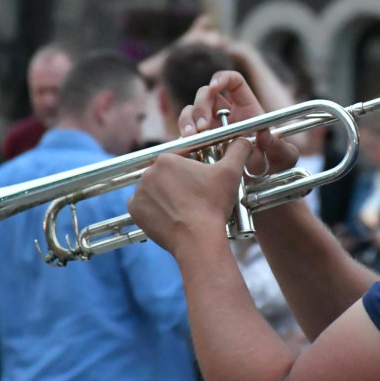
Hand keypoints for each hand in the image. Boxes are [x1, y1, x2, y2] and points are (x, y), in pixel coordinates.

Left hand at [128, 138, 253, 256]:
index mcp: (167, 159)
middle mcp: (148, 173)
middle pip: (165, 175)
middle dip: (177, 184)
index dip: (191, 171)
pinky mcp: (135, 211)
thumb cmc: (213, 205)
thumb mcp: (231, 172)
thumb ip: (238, 150)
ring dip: (165, 196)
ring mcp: (139, 193)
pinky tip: (170, 216)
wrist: (198, 240)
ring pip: (154, 190)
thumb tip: (244, 140)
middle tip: (193, 197)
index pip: (179, 160)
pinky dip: (154, 210)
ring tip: (183, 208)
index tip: (200, 183)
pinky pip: (143, 206)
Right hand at [181, 71, 298, 174]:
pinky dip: (183, 134)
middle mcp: (226, 113)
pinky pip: (185, 131)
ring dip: (189, 119)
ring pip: (191, 110)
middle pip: (206, 94)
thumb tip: (264, 135)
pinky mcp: (199, 141)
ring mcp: (210, 126)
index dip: (223, 78)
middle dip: (202, 105)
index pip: (233, 82)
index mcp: (247, 108)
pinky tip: (187, 145)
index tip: (214, 86)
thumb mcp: (284, 158)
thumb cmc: (273, 165)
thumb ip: (282, 148)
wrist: (257, 185)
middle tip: (203, 126)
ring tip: (193, 136)